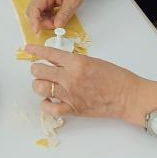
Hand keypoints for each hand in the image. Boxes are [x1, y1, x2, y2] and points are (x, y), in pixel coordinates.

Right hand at [26, 0, 97, 32]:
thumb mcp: (72, 2)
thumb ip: (64, 14)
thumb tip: (57, 25)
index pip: (34, 8)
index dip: (34, 21)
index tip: (37, 31)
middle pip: (33, 12)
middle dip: (40, 22)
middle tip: (53, 26)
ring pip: (38, 14)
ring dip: (46, 21)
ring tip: (58, 22)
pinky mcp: (48, 3)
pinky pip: (44, 13)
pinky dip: (49, 18)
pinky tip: (58, 19)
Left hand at [27, 44, 156, 126]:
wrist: (128, 96)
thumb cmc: (116, 77)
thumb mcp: (93, 61)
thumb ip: (74, 62)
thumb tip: (57, 62)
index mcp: (77, 63)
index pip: (49, 53)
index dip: (36, 50)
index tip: (28, 48)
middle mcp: (70, 78)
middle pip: (39, 71)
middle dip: (36, 69)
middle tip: (41, 70)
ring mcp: (70, 94)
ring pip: (40, 88)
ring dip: (39, 85)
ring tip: (45, 84)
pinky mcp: (73, 109)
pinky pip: (50, 109)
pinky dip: (46, 105)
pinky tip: (49, 101)